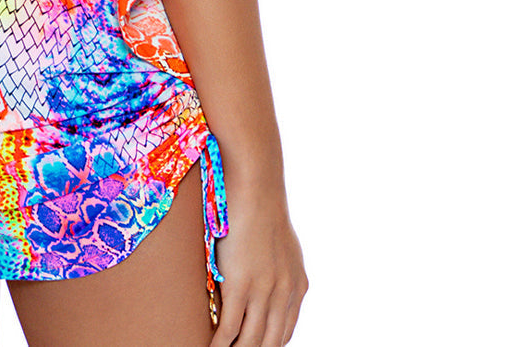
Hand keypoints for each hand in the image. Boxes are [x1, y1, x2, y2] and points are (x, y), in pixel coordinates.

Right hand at [209, 180, 308, 345]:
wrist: (255, 187)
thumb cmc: (261, 205)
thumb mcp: (281, 244)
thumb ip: (279, 267)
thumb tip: (266, 276)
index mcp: (297, 285)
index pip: (285, 332)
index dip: (269, 346)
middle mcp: (285, 293)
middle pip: (270, 341)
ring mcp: (264, 291)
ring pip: (250, 340)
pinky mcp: (241, 285)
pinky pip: (229, 327)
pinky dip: (220, 343)